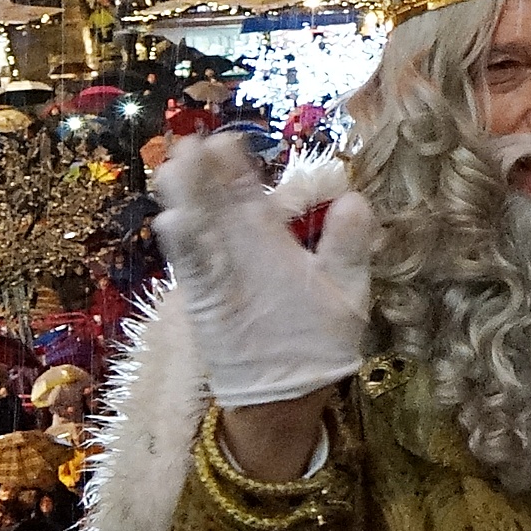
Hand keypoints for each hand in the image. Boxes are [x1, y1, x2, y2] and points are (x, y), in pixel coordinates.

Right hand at [150, 137, 373, 410]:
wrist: (293, 390)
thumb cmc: (320, 340)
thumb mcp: (346, 288)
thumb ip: (348, 246)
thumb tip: (356, 198)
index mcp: (273, 240)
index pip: (252, 195)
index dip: (237, 169)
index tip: (226, 140)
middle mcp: (241, 250)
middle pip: (218, 203)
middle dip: (204, 173)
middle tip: (191, 141)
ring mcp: (221, 274)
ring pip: (199, 228)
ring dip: (186, 199)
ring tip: (175, 166)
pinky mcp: (207, 302)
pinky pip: (195, 271)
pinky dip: (186, 247)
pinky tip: (174, 220)